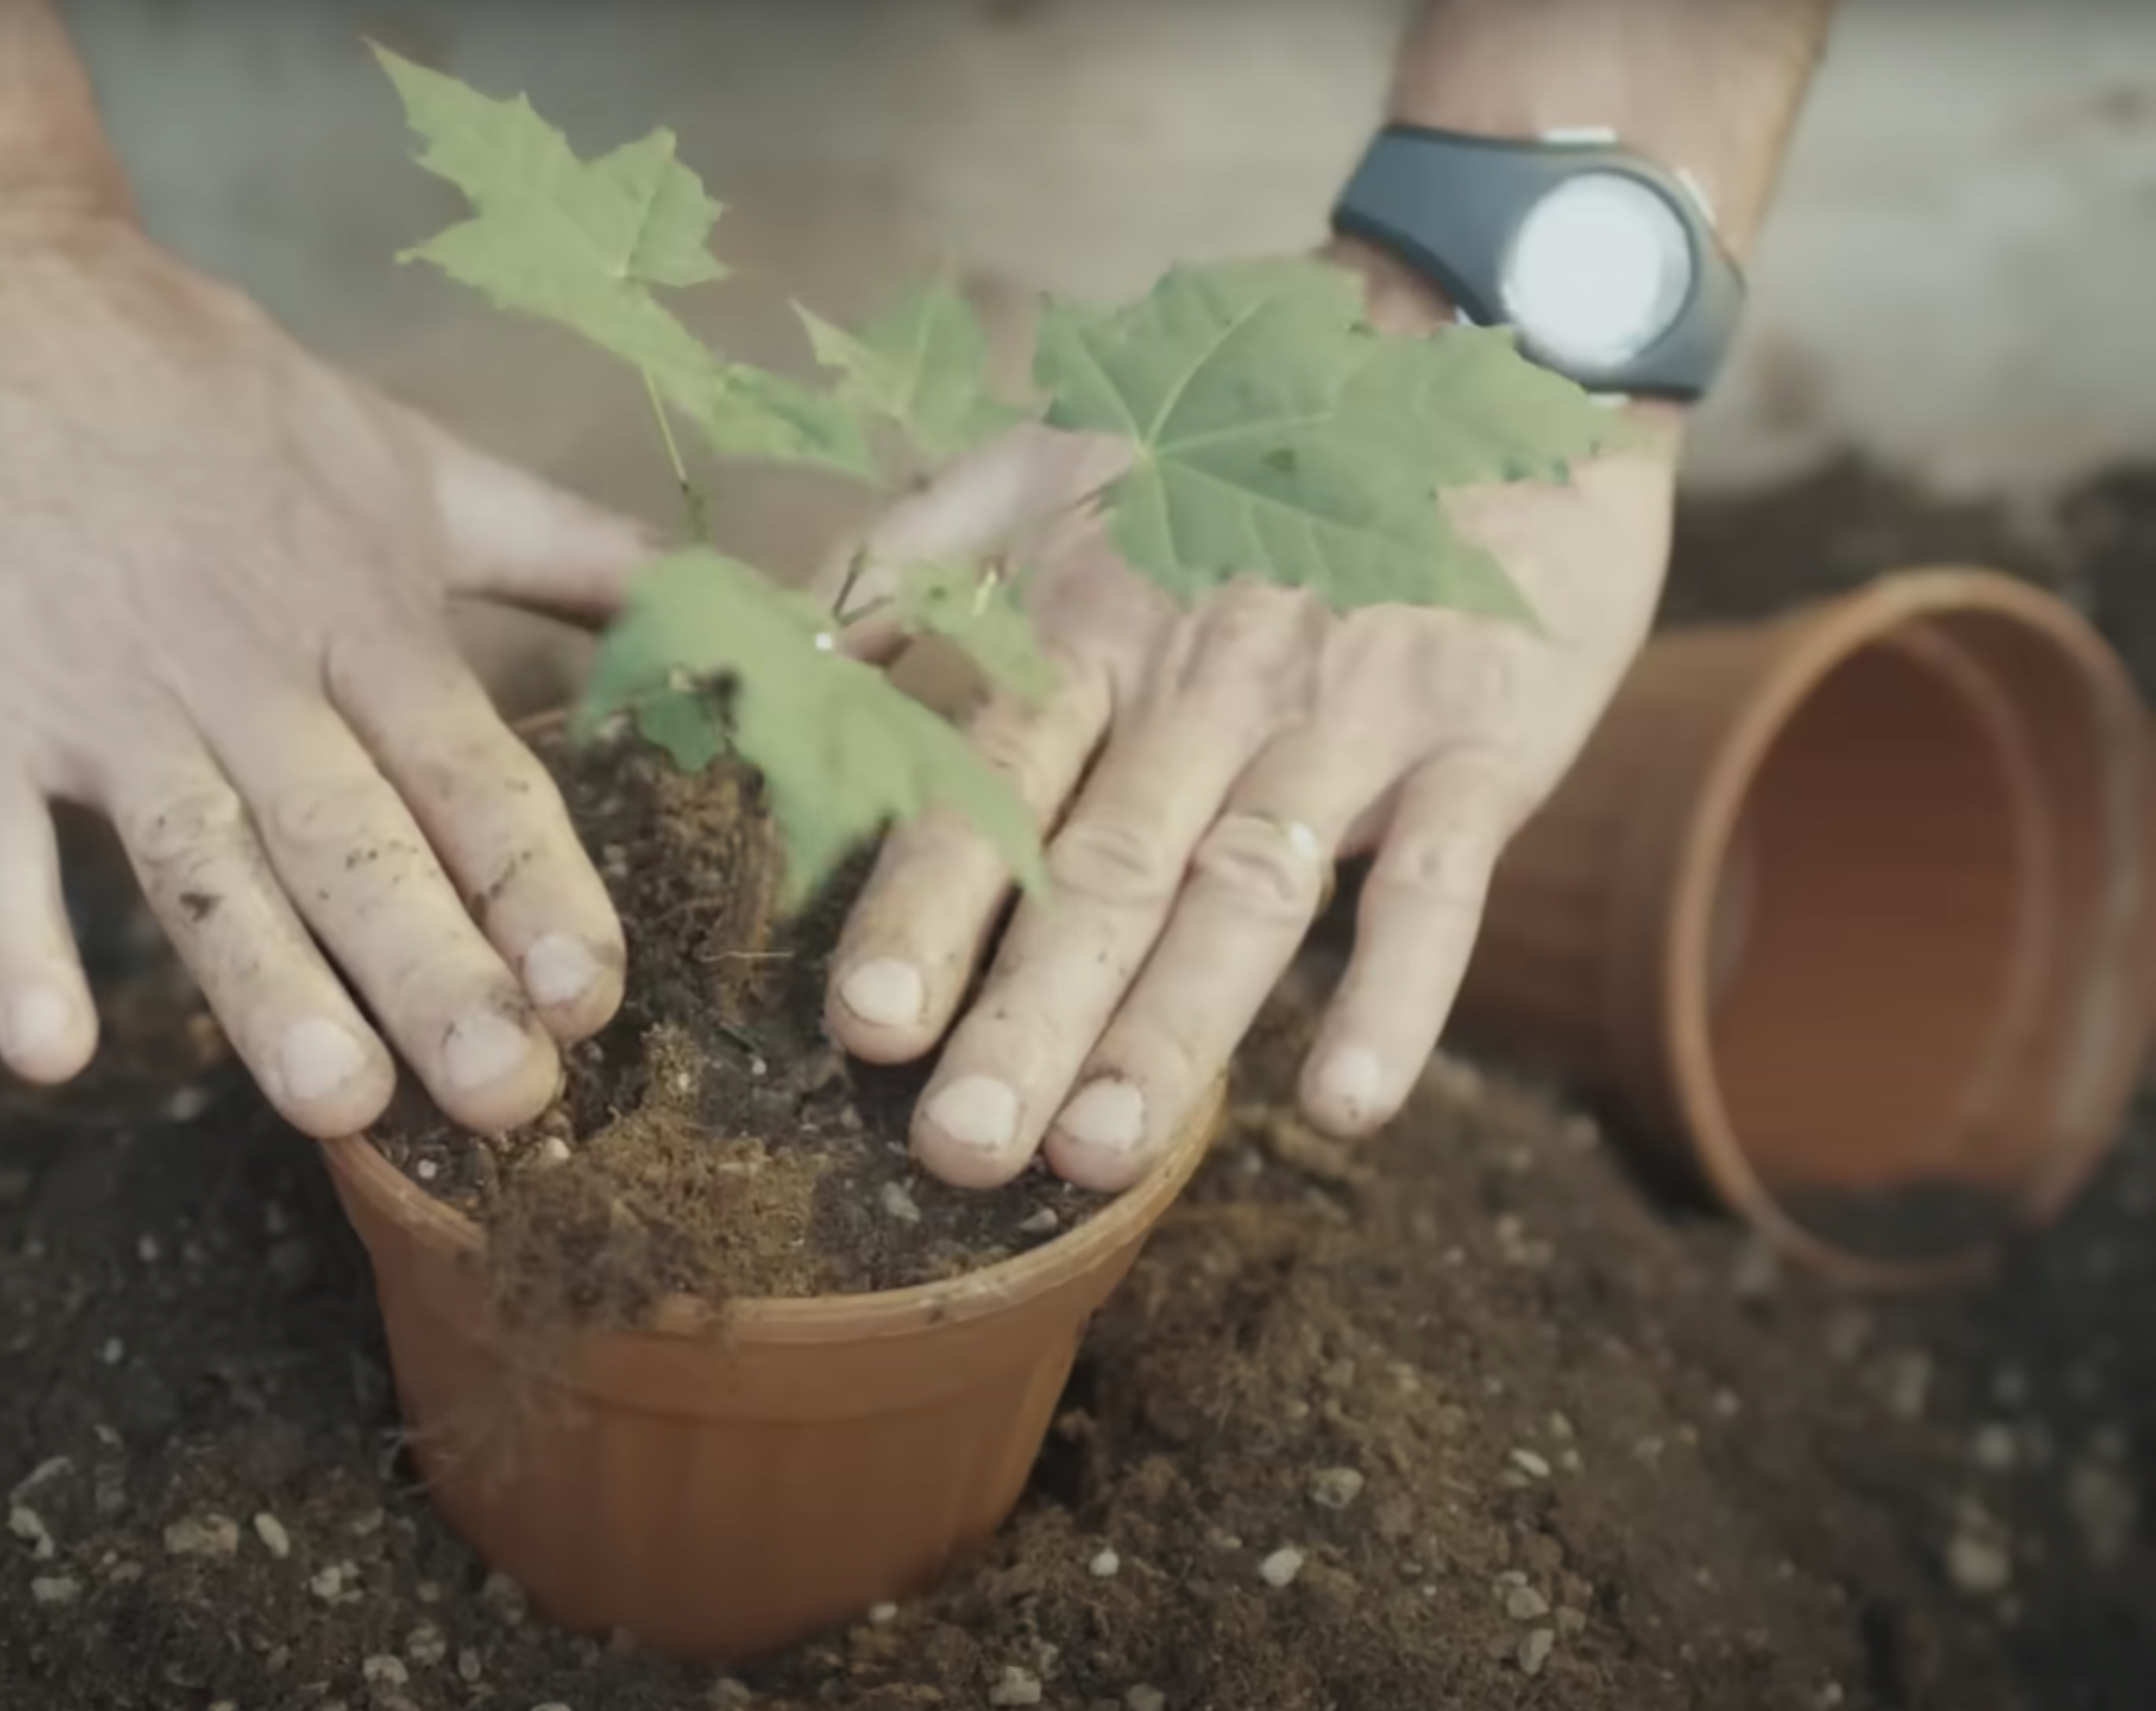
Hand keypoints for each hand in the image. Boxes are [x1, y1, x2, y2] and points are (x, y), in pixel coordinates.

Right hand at [0, 201, 651, 1134]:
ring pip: (201, 855)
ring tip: (337, 1100)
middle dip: (436, 969)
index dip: (533, 880)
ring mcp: (102, 692)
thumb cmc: (206, 389)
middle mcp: (245, 663)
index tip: (592, 993)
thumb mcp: (408, 455)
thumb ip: (567, 549)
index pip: (467, 766)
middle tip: (511, 1099)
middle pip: (354, 835)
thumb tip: (734, 601)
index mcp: (359, 609)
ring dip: (265, 981)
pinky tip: (49, 1052)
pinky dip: (13, 943)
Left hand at [822, 245, 1681, 1189]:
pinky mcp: (1484, 737)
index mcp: (1096, 625)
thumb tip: (789, 649)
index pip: (993, 780)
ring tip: (1098, 1152)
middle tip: (957, 1146)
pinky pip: (1440, 881)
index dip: (928, 903)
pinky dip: (1400, 993)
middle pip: (1104, 867)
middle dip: (1027, 1013)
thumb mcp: (1063, 460)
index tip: (864, 1021)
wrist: (1488, 343)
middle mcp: (1207, 680)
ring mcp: (1350, 713)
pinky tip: (1346, 1104)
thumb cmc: (1244, 442)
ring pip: (1246, 890)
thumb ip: (920, 556)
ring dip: (1173, 1029)